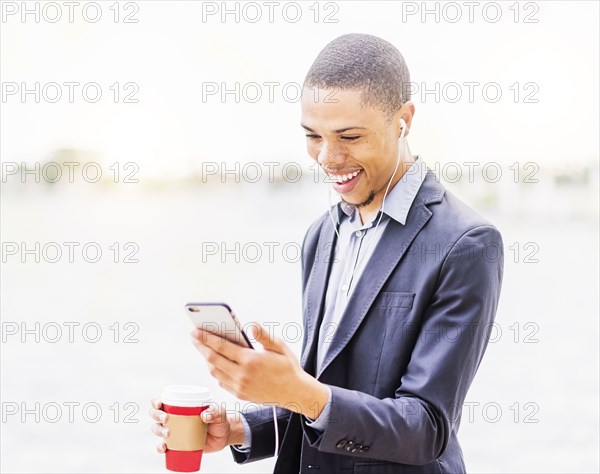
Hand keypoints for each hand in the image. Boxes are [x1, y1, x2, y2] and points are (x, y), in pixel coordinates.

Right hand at [149, 398, 244, 453]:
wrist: (224, 436)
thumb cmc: (219, 420)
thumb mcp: (220, 413)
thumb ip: (215, 412)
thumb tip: (204, 416)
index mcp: (181, 405)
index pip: (163, 400)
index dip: (156, 401)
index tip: (160, 403)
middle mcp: (174, 417)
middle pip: (156, 414)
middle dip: (157, 415)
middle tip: (166, 419)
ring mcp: (174, 431)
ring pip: (157, 429)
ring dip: (158, 431)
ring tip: (168, 434)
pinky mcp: (177, 444)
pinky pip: (163, 446)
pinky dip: (160, 448)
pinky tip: (163, 448)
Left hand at [190, 323, 328, 417]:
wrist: (294, 392)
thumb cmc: (287, 366)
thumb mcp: (279, 347)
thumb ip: (264, 336)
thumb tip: (252, 325)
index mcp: (251, 360)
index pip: (222, 347)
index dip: (206, 338)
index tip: (196, 331)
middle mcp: (242, 375)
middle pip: (213, 359)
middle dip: (201, 346)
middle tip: (194, 337)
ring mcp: (239, 386)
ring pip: (215, 371)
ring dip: (207, 359)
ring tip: (204, 348)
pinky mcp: (240, 394)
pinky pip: (221, 381)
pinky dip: (216, 370)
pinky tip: (216, 362)